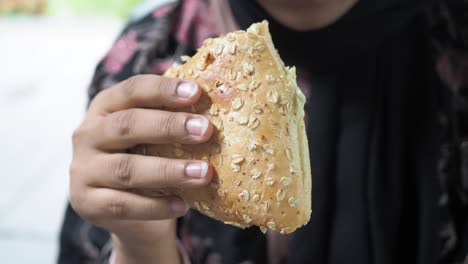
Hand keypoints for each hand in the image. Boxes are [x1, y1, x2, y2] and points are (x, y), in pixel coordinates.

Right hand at [69, 75, 213, 262]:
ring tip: (204, 173)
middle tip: (205, 130)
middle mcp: (87, 135)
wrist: (130, 214)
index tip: (196, 93)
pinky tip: (183, 204)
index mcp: (105, 107)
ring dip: (168, 170)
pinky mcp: (87, 203)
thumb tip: (220, 107)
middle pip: (127, 125)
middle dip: (168, 127)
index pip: (132, 91)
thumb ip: (172, 120)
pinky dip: (157, 206)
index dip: (163, 90)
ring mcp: (83, 170)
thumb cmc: (149, 161)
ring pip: (126, 169)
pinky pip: (124, 204)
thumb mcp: (155, 137)